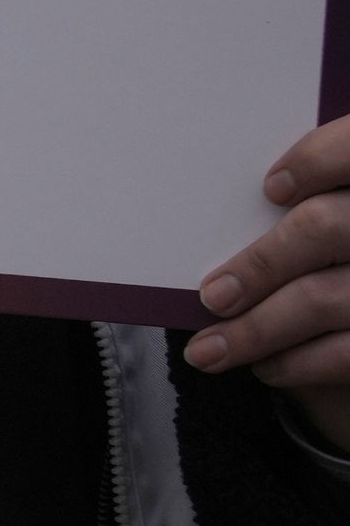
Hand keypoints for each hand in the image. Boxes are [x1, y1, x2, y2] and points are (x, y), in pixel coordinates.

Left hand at [189, 114, 349, 450]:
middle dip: (260, 265)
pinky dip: (295, 363)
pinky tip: (264, 366)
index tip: (270, 188)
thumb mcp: (308, 220)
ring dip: (255, 331)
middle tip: (211, 296)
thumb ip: (285, 207)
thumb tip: (191, 203)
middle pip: (325, 228)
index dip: (318, 159)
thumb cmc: (316, 259)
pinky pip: (345, 354)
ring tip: (207, 350)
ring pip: (323, 299)